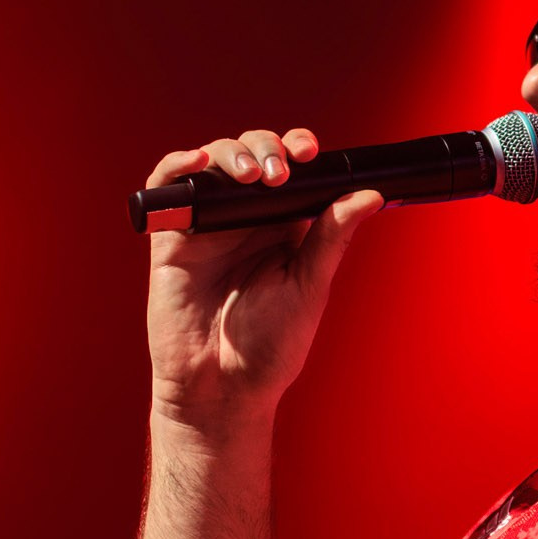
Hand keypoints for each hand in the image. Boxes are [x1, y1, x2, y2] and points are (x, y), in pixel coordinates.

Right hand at [145, 127, 381, 432]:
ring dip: (230, 154)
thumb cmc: (269, 348)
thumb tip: (370, 194)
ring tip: (249, 174)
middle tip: (279, 172)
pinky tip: (195, 163)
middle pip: (251, 154)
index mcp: (282, 225)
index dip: (297, 148)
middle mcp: (244, 218)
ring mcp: (206, 224)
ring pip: (212, 162)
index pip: (290, 169)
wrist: (221, 390)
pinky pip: (167, 187)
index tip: (309, 152)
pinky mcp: (170, 237)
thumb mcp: (308, 286)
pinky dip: (176, 166)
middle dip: (266, 147)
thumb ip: (331, 237)